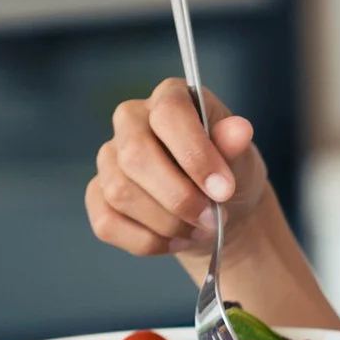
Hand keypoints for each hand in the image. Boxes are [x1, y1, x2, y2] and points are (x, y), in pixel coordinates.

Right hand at [87, 78, 267, 259]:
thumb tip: (239, 130)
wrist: (216, 211)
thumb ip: (235, 146)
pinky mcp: (97, 194)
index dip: (195, 154)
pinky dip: (147, 241)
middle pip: (135, 155)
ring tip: (200, 230)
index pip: (169, 114)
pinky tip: (175, 241)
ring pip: (120, 193)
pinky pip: (108, 222)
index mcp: (169, 97)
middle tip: (212, 219)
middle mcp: (131, 120)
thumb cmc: (228, 175)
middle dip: (178, 197)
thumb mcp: (241, 159)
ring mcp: (109, 157)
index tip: (223, 190)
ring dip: (166, 223)